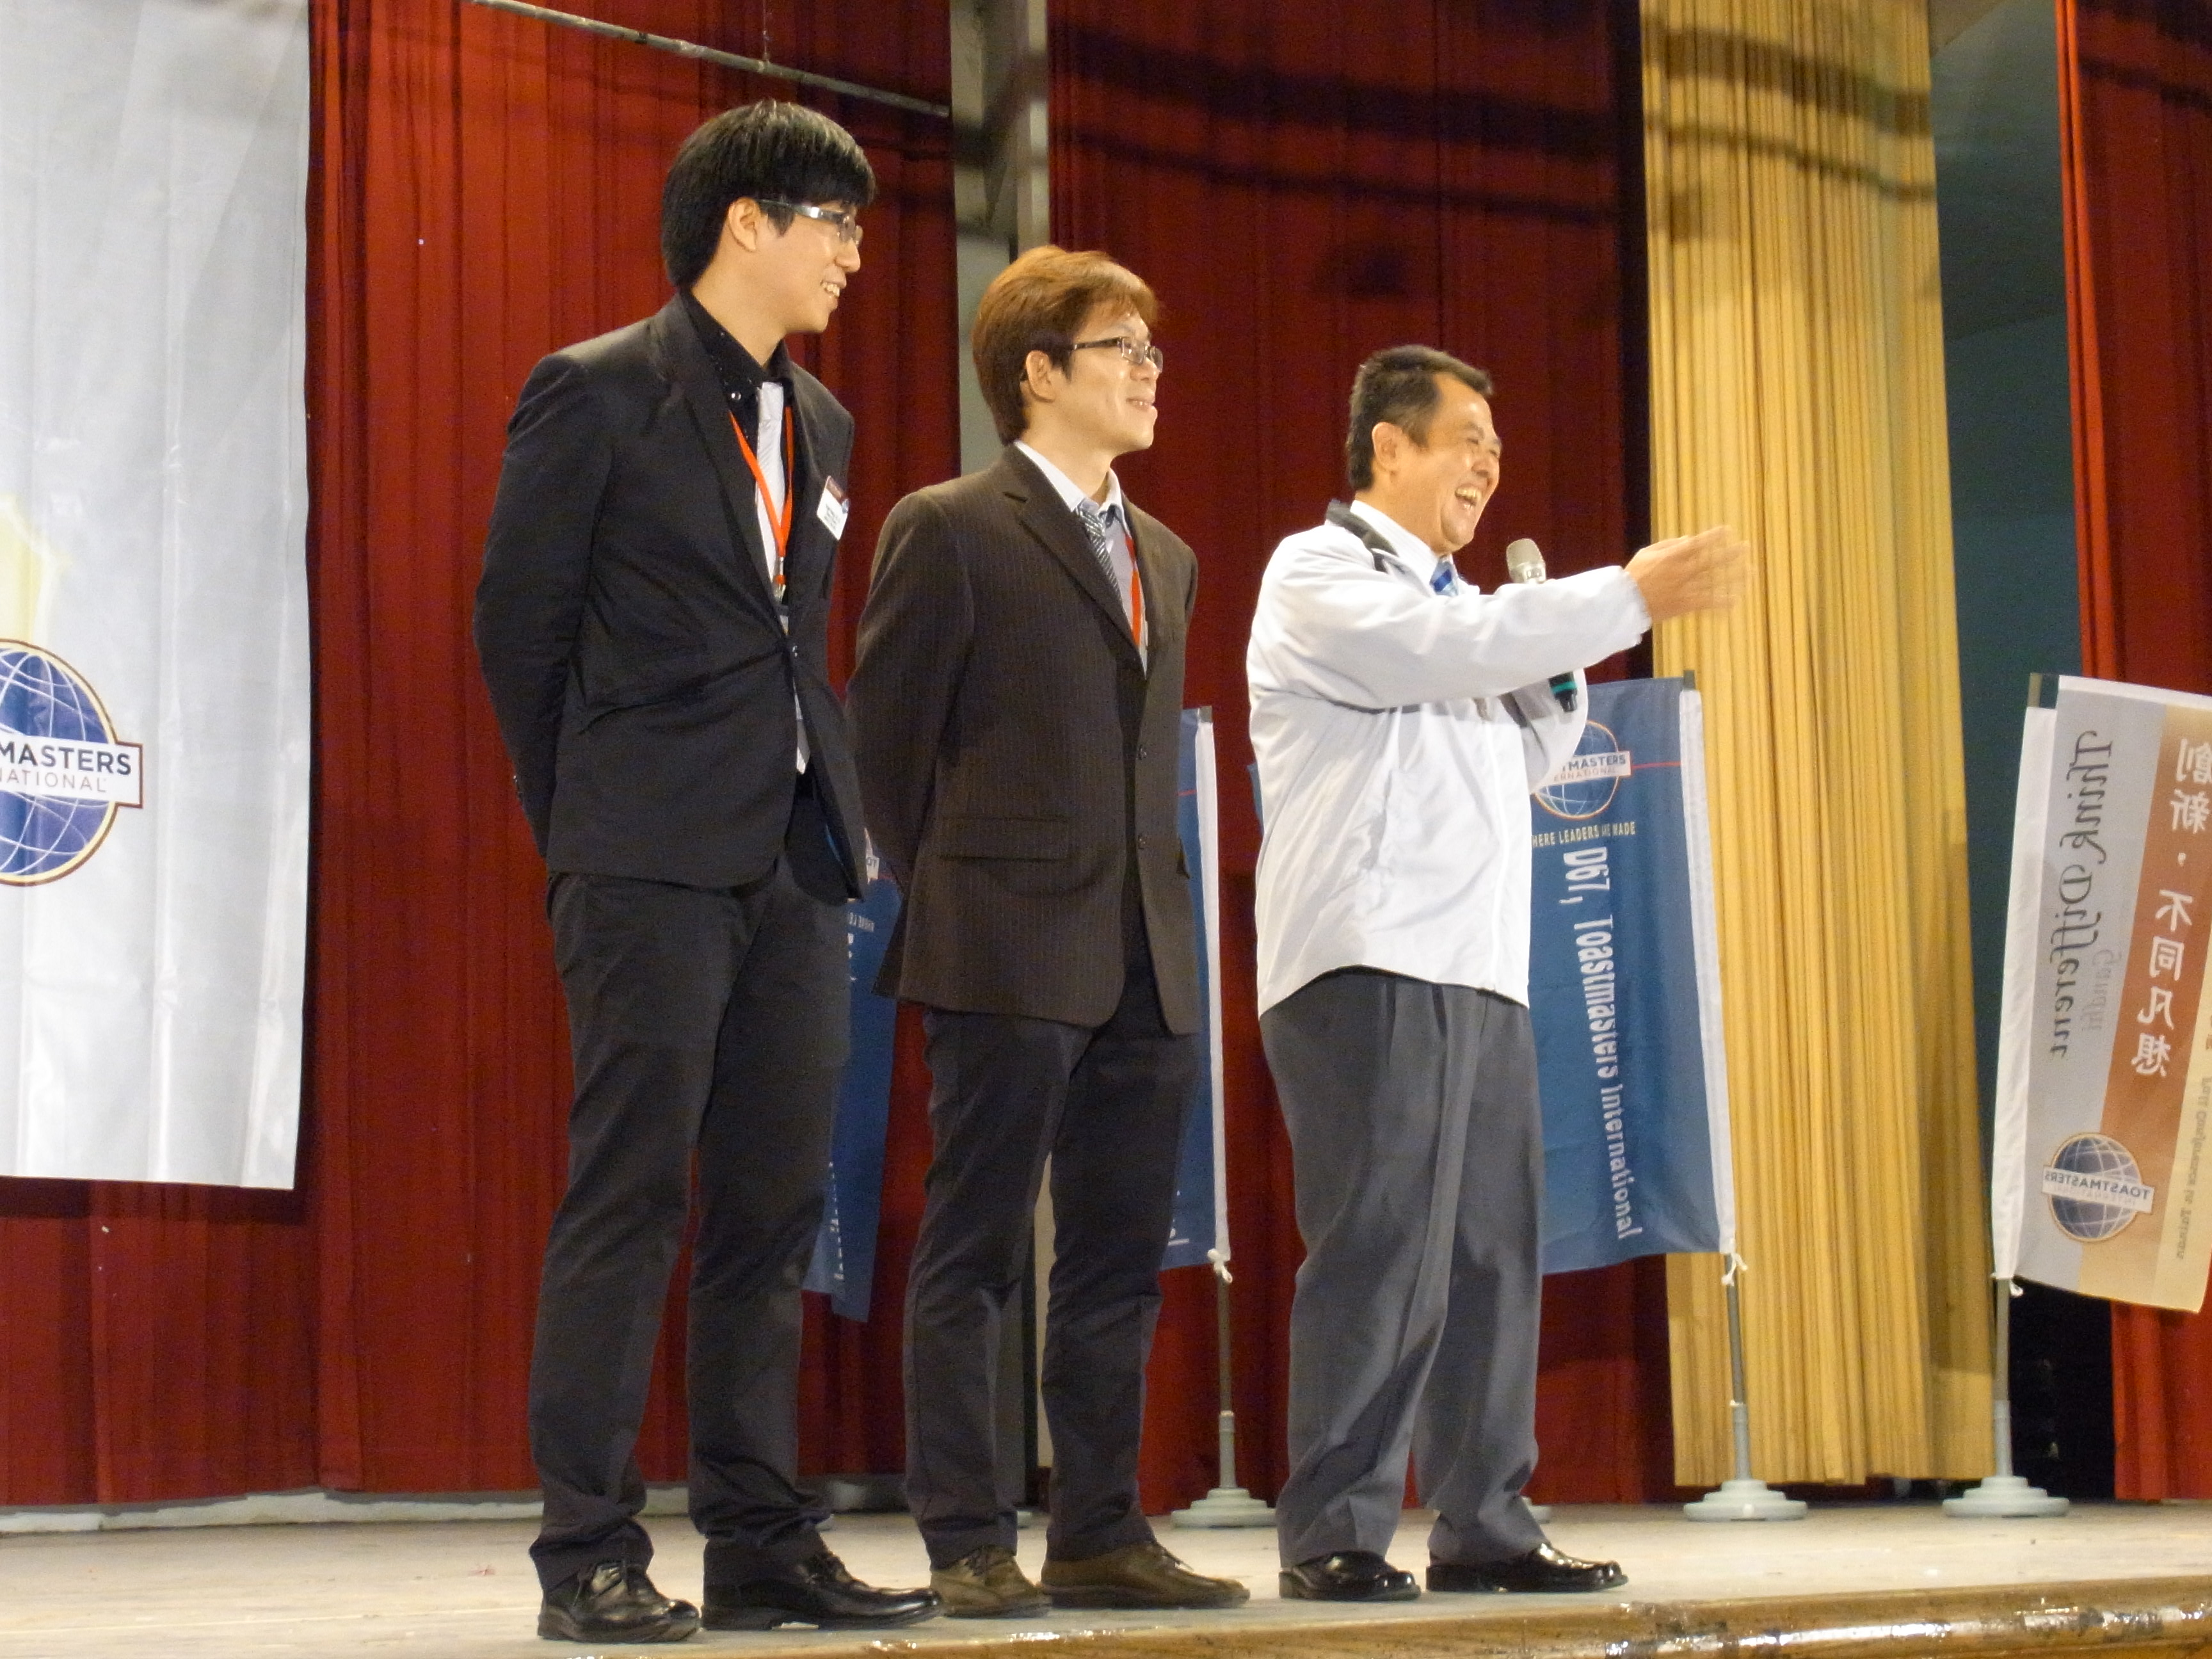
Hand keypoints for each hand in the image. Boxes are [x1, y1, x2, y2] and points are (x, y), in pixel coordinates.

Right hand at [1623, 525, 1749, 623]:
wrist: (1626, 603)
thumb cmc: (1634, 575)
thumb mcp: (1646, 553)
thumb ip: (1668, 545)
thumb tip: (1688, 539)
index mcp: (1672, 557)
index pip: (1698, 543)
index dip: (1714, 536)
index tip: (1728, 530)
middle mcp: (1683, 571)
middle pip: (1712, 561)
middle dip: (1731, 553)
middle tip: (1747, 547)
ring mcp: (1686, 588)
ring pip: (1715, 581)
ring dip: (1734, 576)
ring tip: (1751, 571)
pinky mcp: (1685, 604)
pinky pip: (1707, 603)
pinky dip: (1721, 603)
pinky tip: (1736, 601)